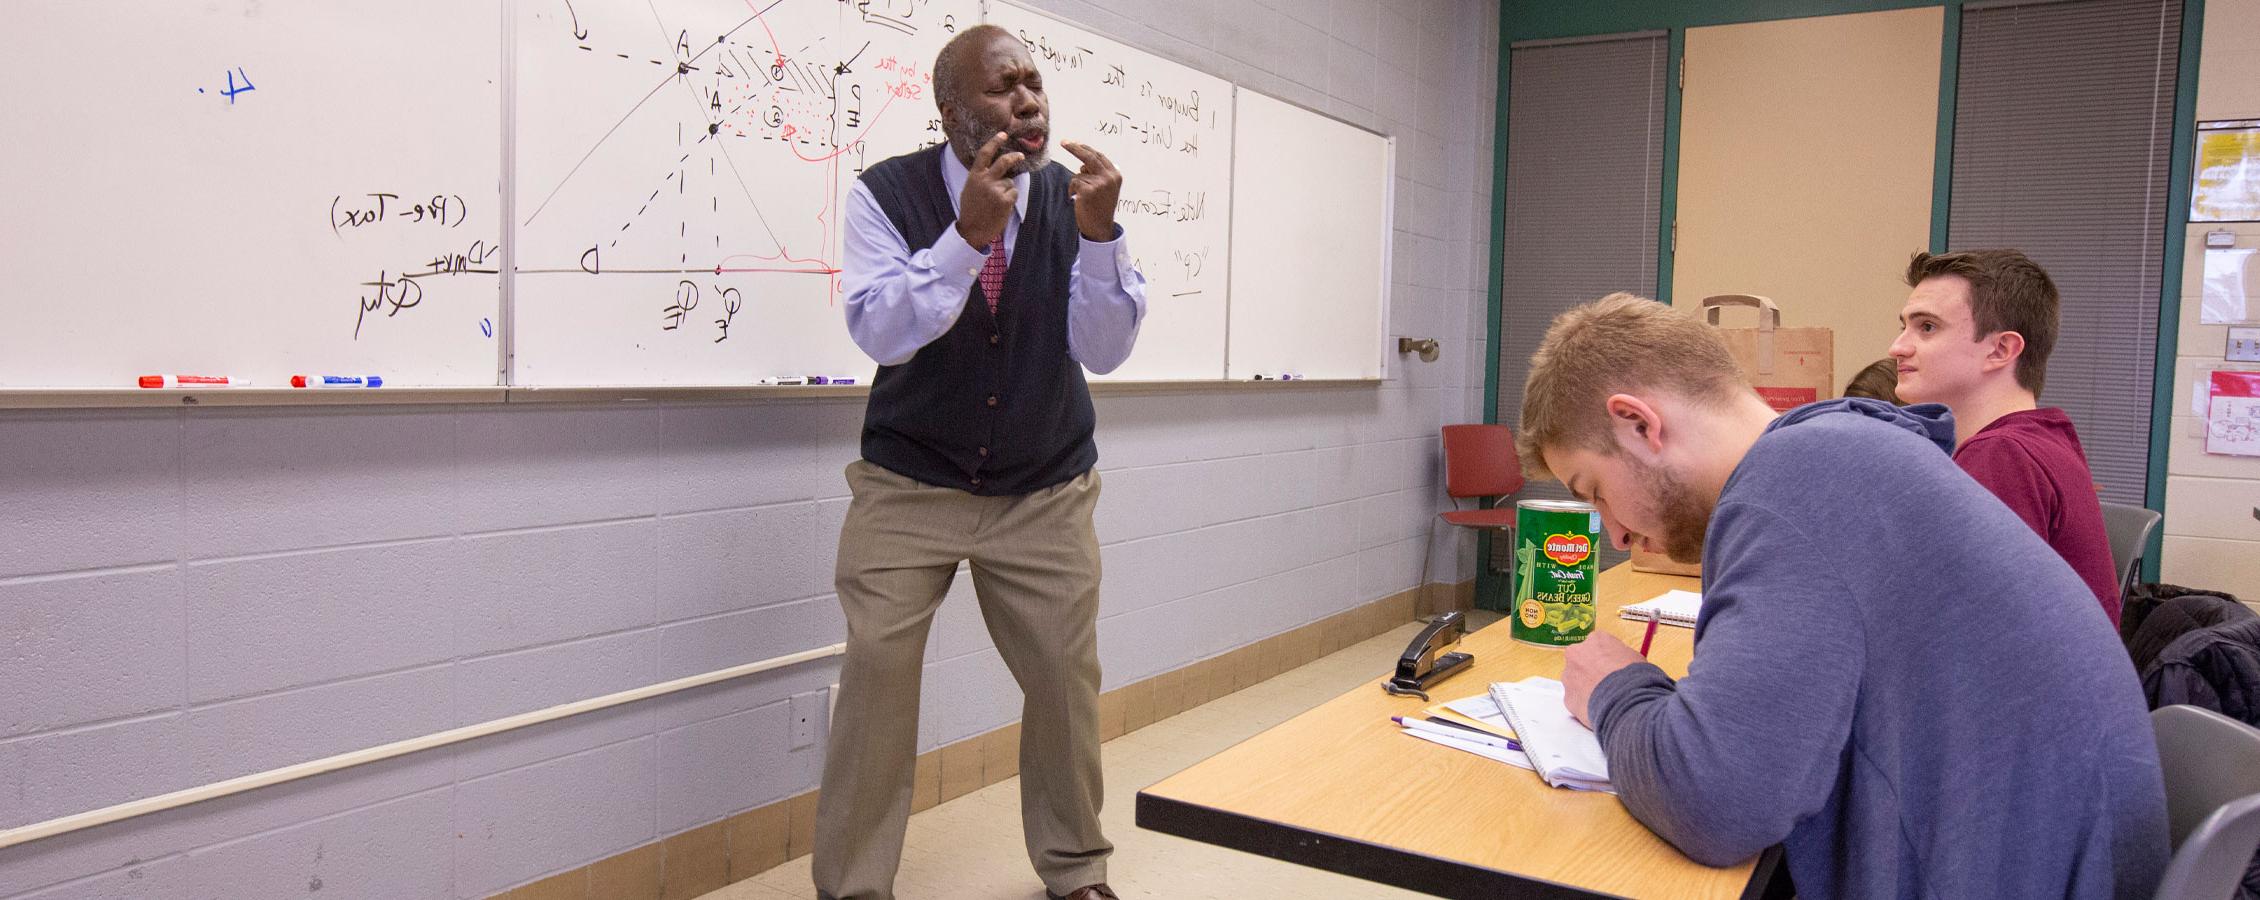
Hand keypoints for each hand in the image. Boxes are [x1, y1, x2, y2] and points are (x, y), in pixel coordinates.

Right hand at [954, 131, 1022, 249]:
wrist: (972, 229)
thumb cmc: (971, 210)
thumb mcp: (970, 188)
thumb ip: (981, 177)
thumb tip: (995, 169)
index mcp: (975, 175)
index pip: (985, 153)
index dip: (995, 142)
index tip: (1003, 134)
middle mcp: (985, 180)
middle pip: (1004, 162)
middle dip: (1014, 157)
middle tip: (1021, 156)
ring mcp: (995, 189)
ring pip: (1010, 183)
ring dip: (1007, 191)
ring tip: (996, 202)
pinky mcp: (1005, 200)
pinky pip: (1014, 193)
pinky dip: (1011, 200)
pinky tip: (1001, 207)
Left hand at [1061, 140, 1121, 241]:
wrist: (1100, 227)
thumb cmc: (1100, 207)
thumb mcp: (1107, 188)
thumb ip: (1100, 173)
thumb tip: (1083, 161)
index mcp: (1115, 175)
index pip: (1099, 156)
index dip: (1086, 148)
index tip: (1075, 143)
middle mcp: (1109, 177)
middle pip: (1089, 157)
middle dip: (1074, 148)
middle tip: (1063, 142)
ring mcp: (1100, 184)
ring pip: (1079, 173)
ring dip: (1076, 183)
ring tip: (1082, 196)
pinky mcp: (1088, 191)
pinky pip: (1074, 182)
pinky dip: (1071, 190)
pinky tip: (1077, 199)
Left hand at [1562, 632, 1645, 727]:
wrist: (1626, 702)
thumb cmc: (1635, 678)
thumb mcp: (1636, 658)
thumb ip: (1622, 656)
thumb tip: (1623, 663)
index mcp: (1596, 639)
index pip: (1598, 645)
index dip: (1607, 658)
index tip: (1613, 667)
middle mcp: (1577, 653)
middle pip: (1581, 660)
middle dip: (1591, 670)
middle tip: (1606, 683)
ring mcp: (1569, 675)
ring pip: (1575, 680)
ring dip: (1586, 687)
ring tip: (1604, 698)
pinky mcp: (1567, 697)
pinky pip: (1576, 699)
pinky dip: (1585, 704)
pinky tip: (1599, 708)